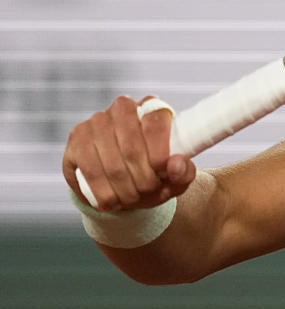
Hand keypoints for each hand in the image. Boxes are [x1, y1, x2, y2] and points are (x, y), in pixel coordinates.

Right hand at [62, 96, 195, 211]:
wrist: (123, 183)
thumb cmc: (154, 174)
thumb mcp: (175, 176)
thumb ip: (184, 171)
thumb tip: (175, 164)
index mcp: (152, 108)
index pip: (156, 124)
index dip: (160, 155)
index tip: (163, 175)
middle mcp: (122, 108)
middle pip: (133, 149)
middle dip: (143, 180)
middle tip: (148, 191)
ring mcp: (96, 122)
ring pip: (112, 164)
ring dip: (125, 190)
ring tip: (133, 198)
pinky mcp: (76, 140)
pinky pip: (90, 172)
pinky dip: (105, 193)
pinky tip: (113, 200)